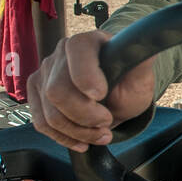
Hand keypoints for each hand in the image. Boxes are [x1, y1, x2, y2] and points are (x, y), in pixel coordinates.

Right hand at [26, 29, 155, 152]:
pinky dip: (63, 137)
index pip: (76, 51)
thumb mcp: (141, 74)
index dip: (85, 77)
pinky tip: (82, 139)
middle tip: (106, 121)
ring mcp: (46, 73)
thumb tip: (145, 48)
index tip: (101, 95)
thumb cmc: (127, 81)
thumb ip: (142, 60)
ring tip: (100, 133)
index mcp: (88, 41)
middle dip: (85, 116)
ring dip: (77, 132)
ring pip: (50, 113)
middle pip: (57, 91)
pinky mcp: (37, 92)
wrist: (117, 93)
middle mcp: (61, 53)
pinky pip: (42, 123)